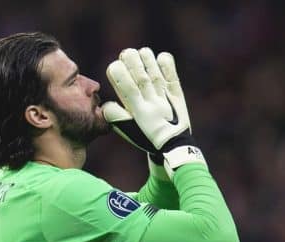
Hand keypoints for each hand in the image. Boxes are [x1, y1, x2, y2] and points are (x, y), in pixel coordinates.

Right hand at [102, 48, 204, 176]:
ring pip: (156, 78)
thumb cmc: (145, 135)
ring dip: (148, 62)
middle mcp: (152, 104)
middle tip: (126, 52)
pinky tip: (162, 56)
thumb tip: (106, 104)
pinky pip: (173, 80)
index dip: (120, 76)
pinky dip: (168, 67)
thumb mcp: (127, 129)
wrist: (172, 146)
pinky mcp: (178, 97)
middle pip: (142, 80)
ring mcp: (166, 100)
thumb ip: (115, 116)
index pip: (128, 90)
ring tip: (142, 52)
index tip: (114, 65)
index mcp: (138, 112)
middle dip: (133, 64)